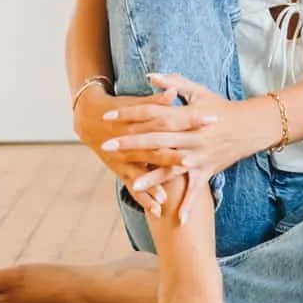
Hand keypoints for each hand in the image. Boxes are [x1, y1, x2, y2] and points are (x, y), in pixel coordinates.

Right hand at [74, 83, 211, 217]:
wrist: (91, 120)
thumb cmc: (120, 109)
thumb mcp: (136, 103)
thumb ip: (156, 101)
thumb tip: (173, 92)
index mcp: (140, 121)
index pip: (171, 119)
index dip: (192, 118)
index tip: (212, 118)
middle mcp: (132, 141)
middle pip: (160, 147)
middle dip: (181, 151)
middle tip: (199, 157)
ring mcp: (126, 159)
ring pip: (145, 171)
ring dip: (160, 182)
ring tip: (176, 192)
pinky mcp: (122, 171)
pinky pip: (135, 187)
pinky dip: (146, 199)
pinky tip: (158, 209)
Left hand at [99, 72, 278, 222]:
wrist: (249, 127)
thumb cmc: (220, 107)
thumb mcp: (199, 91)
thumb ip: (175, 83)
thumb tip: (151, 76)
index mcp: (188, 116)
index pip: (154, 114)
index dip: (131, 114)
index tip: (109, 116)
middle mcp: (192, 138)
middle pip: (157, 140)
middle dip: (131, 144)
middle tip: (107, 146)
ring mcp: (199, 157)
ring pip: (172, 168)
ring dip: (152, 176)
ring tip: (131, 181)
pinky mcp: (207, 172)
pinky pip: (195, 190)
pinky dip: (187, 204)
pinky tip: (174, 218)